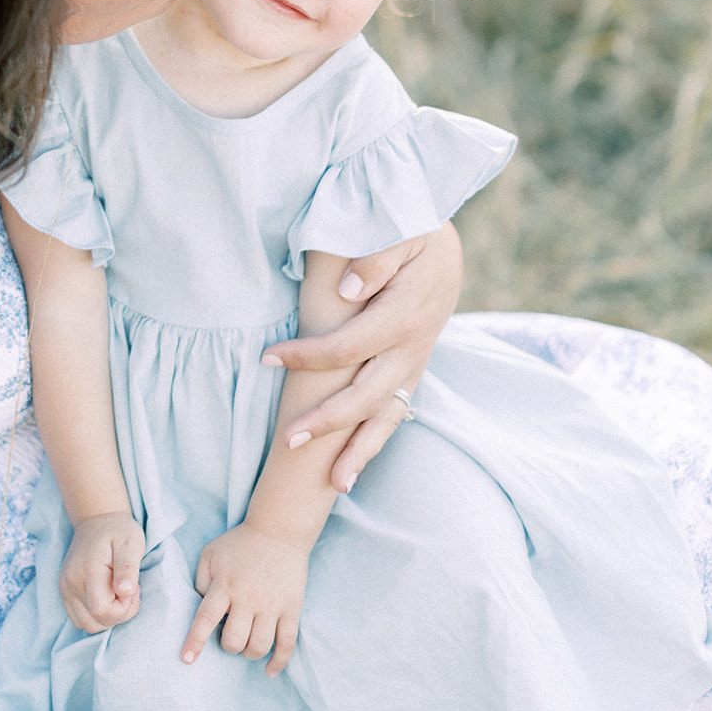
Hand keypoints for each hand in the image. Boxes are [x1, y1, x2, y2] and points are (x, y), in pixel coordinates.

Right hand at [60, 513, 145, 632]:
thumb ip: (127, 569)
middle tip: (128, 589)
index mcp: (87, 571)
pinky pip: (80, 619)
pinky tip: (107, 594)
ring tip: (118, 592)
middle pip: (94, 623)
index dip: (123, 609)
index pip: (102, 612)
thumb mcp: (131, 544)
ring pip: (87, 625)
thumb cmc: (119, 531)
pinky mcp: (65, 592)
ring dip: (108, 616)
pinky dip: (97, 614)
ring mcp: (65, 589)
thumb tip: (124, 592)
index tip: (133, 589)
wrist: (97, 520)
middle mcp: (70, 583)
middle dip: (118, 614)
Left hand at [181, 523, 308, 676]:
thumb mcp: (211, 553)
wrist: (279, 530)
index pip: (205, 619)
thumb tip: (199, 608)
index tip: (187, 659)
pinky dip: (279, 662)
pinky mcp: (292, 608)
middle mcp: (248, 598)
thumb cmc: (240, 543)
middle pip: (233, 640)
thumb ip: (200, 581)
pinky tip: (270, 670)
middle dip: (227, 645)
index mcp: (225, 585)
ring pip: (258, 646)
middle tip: (230, 634)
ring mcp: (272, 605)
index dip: (195, 641)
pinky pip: (287, 643)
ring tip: (247, 644)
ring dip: (248, 653)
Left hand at [263, 223, 461, 491]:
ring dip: (361, 449)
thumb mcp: (399, 228)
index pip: (349, 346)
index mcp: (406, 313)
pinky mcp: (412, 368)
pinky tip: (354, 469)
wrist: (443, 239)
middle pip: (368, 394)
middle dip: (328, 421)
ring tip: (336, 485)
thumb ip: (375, 257)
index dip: (308, 357)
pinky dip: (376, 440)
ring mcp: (415, 362)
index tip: (268, 359)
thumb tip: (347, 292)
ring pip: (389, 414)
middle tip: (287, 442)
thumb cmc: (409, 225)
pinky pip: (396, 411)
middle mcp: (414, 346)